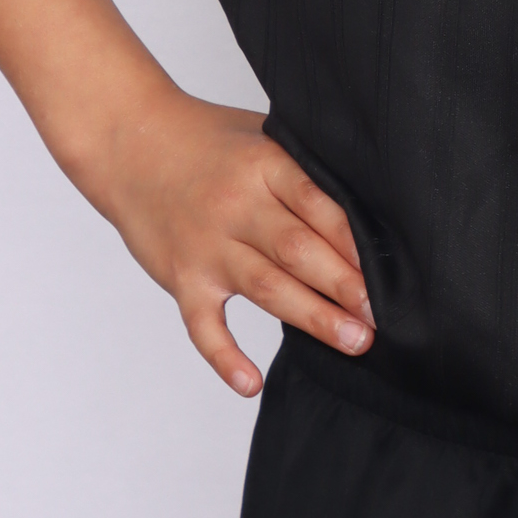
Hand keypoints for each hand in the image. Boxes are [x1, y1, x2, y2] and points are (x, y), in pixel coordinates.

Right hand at [88, 91, 373, 395]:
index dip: (355, 243)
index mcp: (264, 165)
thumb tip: (367, 205)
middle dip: (344, 287)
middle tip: (379, 318)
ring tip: (353, 342)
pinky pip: (203, 325)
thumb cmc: (206, 140)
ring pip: (266, 288)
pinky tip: (251, 382)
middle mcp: (236, 207)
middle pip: (299, 252)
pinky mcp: (181, 278)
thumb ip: (302, 168)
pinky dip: (225, 357)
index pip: (319, 206)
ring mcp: (206, 246)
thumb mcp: (261, 135)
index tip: (388, 272)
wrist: (128, 143)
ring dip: (313, 318)